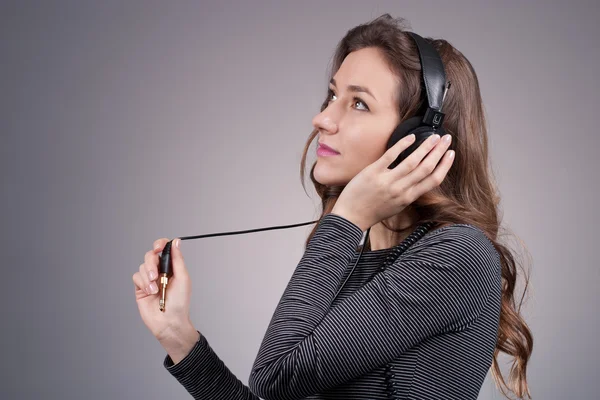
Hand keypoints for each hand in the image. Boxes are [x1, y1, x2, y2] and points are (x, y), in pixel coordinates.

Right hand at [132, 238, 197, 346]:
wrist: (169, 321)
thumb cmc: (179, 303)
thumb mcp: (183, 278)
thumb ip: (177, 259)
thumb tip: (176, 242)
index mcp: (172, 267)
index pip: (164, 249)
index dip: (160, 244)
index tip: (159, 247)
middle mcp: (161, 271)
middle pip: (151, 255)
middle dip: (152, 263)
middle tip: (156, 274)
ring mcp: (150, 279)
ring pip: (143, 266)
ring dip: (148, 276)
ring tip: (155, 288)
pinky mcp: (141, 287)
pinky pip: (136, 276)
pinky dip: (143, 283)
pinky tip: (150, 292)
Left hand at [331, 133, 454, 230]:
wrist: (351, 216)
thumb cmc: (373, 211)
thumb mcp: (396, 206)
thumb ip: (408, 193)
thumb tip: (419, 179)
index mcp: (408, 198)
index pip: (433, 180)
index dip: (445, 166)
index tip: (451, 154)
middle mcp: (400, 190)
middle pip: (426, 168)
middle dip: (439, 152)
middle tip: (446, 139)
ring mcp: (387, 181)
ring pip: (412, 161)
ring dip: (426, 147)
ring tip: (434, 137)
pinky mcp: (373, 172)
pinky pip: (391, 155)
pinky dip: (402, 145)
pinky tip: (411, 137)